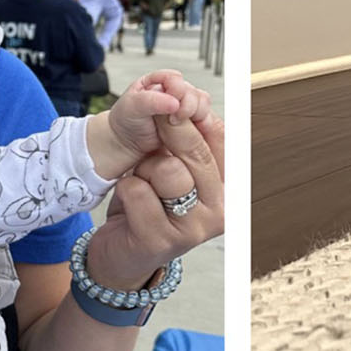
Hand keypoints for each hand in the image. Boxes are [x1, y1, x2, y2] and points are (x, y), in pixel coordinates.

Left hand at [87, 111, 223, 289]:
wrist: (121, 255)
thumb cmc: (149, 205)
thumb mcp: (171, 167)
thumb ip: (183, 139)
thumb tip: (184, 95)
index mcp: (228, 189)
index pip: (220, 138)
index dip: (194, 113)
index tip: (173, 97)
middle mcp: (219, 212)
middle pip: (195, 152)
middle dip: (168, 131)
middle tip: (152, 122)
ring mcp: (193, 230)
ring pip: (168, 171)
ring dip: (144, 169)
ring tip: (141, 180)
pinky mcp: (161, 242)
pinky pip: (138, 191)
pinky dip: (126, 189)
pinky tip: (129, 202)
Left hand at [94, 70, 213, 169]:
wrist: (126, 143)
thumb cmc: (126, 121)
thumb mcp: (132, 106)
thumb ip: (151, 100)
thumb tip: (174, 101)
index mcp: (159, 81)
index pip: (177, 79)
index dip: (177, 91)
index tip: (172, 107)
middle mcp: (174, 93)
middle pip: (194, 93)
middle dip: (188, 107)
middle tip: (174, 120)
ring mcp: (182, 109)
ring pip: (202, 107)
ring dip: (196, 117)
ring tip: (178, 128)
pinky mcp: (189, 125)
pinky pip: (203, 122)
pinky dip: (201, 127)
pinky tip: (192, 133)